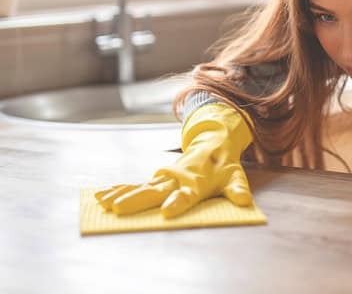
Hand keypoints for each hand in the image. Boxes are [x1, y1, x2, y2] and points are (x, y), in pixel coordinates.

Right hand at [95, 104, 253, 217]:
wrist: (214, 144)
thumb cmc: (224, 166)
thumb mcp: (235, 177)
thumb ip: (237, 189)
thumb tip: (244, 200)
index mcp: (196, 183)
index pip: (186, 195)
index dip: (177, 202)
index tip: (167, 211)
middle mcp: (177, 180)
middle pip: (155, 192)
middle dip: (137, 200)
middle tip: (118, 209)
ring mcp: (165, 178)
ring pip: (141, 188)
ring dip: (122, 194)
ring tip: (103, 203)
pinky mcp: (158, 179)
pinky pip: (137, 185)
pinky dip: (120, 189)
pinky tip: (102, 196)